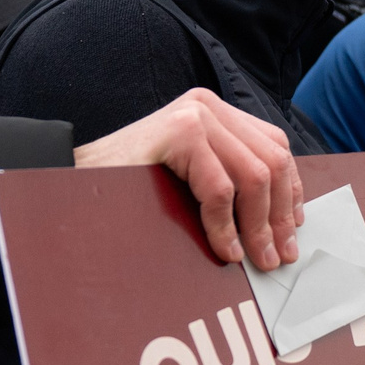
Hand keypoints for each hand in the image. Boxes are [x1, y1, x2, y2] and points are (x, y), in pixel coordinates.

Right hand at [73, 88, 302, 270]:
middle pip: (272, 161)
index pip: (274, 146)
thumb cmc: (128, 188)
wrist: (72, 181)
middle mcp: (207, 105)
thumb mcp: (188, 179)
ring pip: (254, 176)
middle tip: (278, 255)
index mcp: (213, 111)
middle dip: (278, 215)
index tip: (291, 228)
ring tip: (255, 258)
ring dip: (258, 226)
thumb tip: (277, 223)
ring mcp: (195, 114)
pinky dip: (227, 227)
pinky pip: (221, 189)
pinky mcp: (181, 131)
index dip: (289, 190)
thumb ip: (227, 181)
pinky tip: (225, 249)